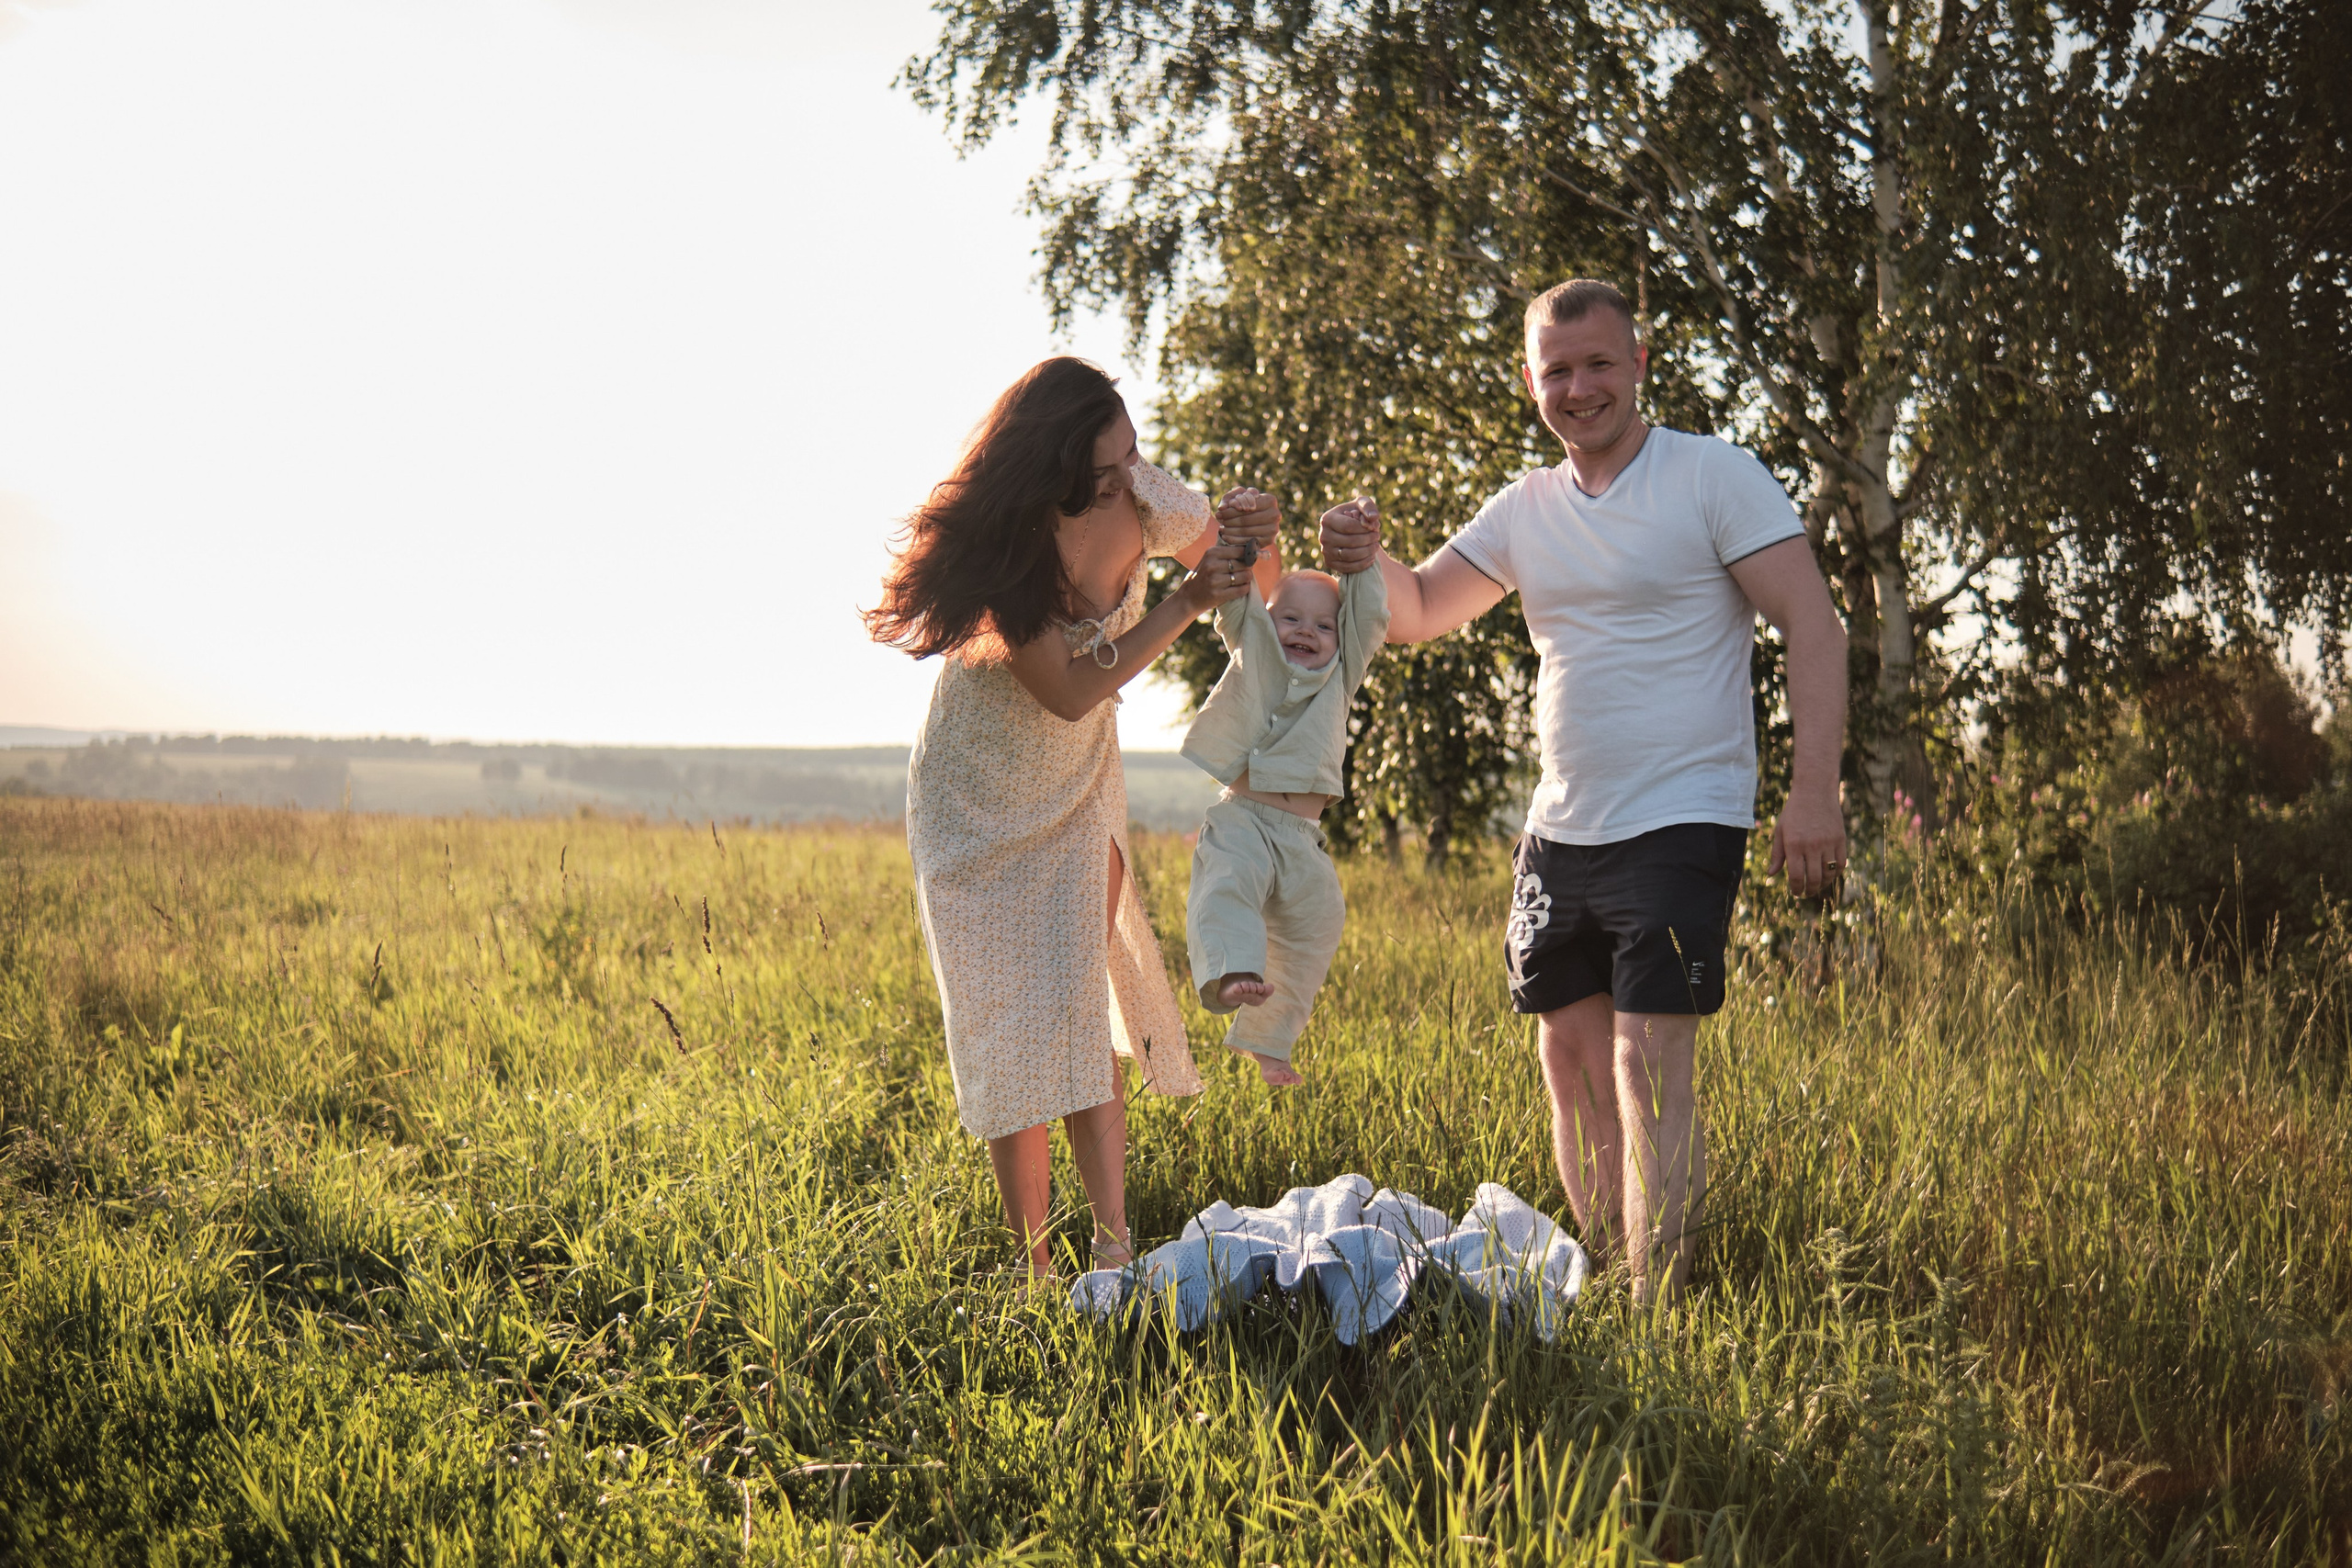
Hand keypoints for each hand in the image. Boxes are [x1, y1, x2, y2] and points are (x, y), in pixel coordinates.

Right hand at [1181, 538, 1254, 613]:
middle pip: (1244, 564)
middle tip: (1245, 570)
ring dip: (1247, 578)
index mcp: (1211, 553)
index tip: (1250, 558)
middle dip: (1248, 567)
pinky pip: (1241, 590)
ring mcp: (1215, 581)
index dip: (1248, 554)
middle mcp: (1212, 566)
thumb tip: (1251, 549)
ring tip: (1243, 578)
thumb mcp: (1209, 559)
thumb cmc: (1203, 575)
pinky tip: (1242, 587)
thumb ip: (1226, 553)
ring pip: (1245, 576)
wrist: (1189, 597)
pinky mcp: (1218, 595)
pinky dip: (1245, 588)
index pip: (1239, 550)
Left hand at [1213, 487, 1280, 553]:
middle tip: (1219, 522)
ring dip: (1230, 531)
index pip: (1246, 505)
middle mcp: (1275, 514)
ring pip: (1246, 530)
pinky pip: (1248, 541)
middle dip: (1229, 521)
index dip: (1230, 510)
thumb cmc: (1244, 507)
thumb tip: (1222, 507)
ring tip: (1221, 529)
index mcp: (1270, 500)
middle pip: (1246, 519)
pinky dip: (1234, 540)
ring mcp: (1273, 528)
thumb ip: (1228, 498)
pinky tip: (1225, 537)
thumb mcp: (1236, 497)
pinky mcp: (1269, 540)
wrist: (1253, 523)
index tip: (1219, 512)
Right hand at [1319, 496, 1379, 573]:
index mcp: (1327, 519)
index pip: (1349, 526)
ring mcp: (1325, 551)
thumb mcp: (1362, 504)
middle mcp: (1323, 536)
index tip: (1375, 527)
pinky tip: (1371, 557)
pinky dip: (1363, 564)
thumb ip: (1368, 506)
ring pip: (1349, 556)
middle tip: (1377, 536)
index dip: (1366, 528)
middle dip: (1368, 540)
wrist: (1350, 530)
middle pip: (1350, 541)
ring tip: (1375, 546)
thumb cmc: (1357, 514)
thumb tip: (1373, 518)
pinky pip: (1348, 568)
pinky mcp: (1330, 563)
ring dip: (1367, 552)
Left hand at [1767, 784, 1846, 898]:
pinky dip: (1836, 873)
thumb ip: (1777, 854)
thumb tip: (1771, 874)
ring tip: (1817, 886)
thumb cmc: (1794, 812)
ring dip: (1823, 884)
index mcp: (1794, 844)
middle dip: (1809, 890)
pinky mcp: (1841, 839)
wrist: (1815, 792)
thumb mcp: (1780, 831)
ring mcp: (1828, 842)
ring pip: (1829, 873)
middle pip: (1814, 878)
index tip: (1796, 893)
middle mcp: (1811, 845)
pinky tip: (1829, 875)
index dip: (1797, 889)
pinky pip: (1841, 863)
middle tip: (1806, 893)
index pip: (1797, 876)